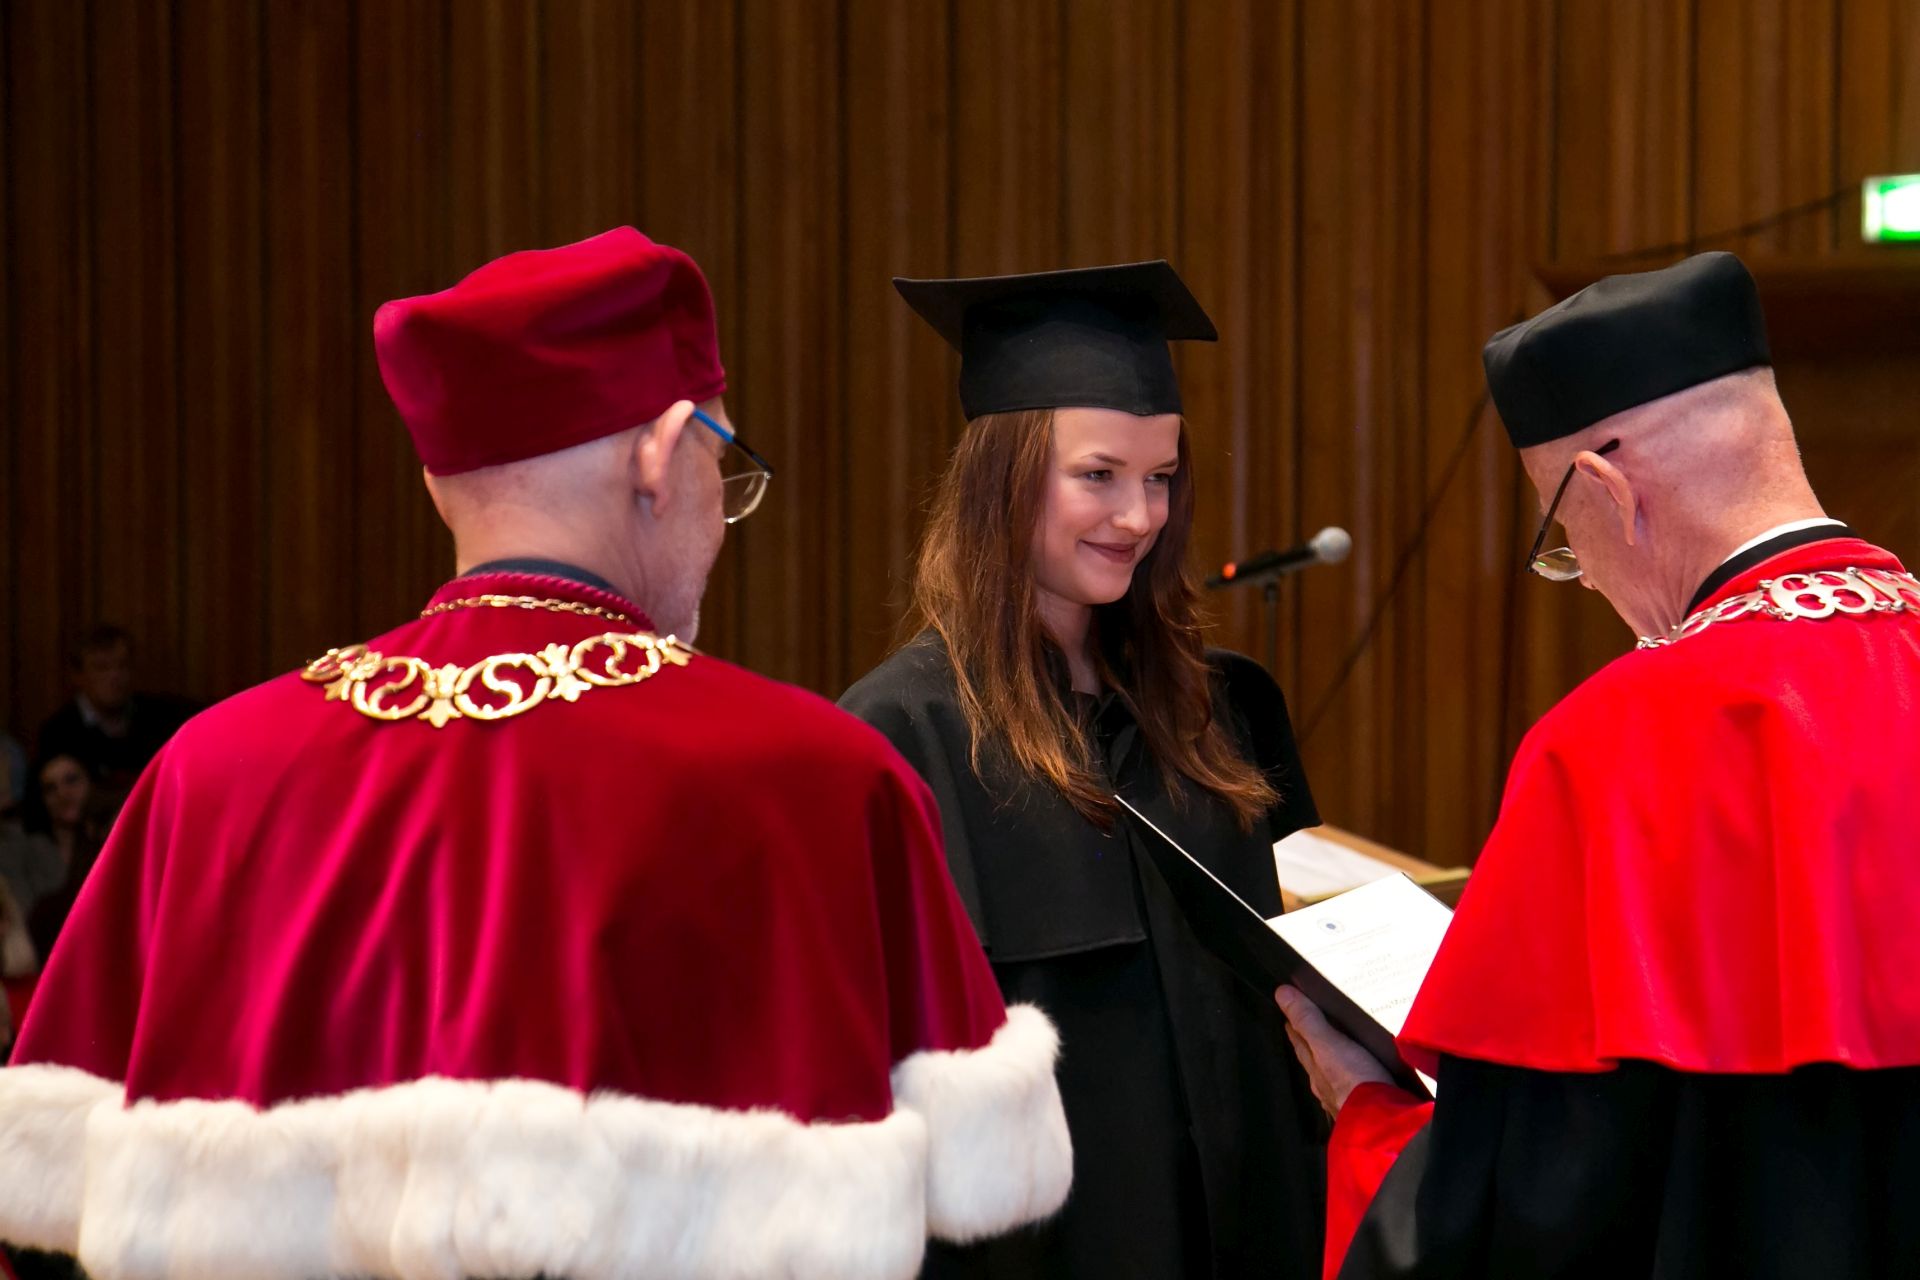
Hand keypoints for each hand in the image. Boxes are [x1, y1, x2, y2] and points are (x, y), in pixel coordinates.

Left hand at [1275, 985, 1391, 1115]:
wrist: (1383, 1125)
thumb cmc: (1354, 1083)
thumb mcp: (1329, 1045)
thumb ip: (1308, 1021)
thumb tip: (1281, 994)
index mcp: (1316, 1068)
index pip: (1300, 1043)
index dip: (1295, 1027)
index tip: (1289, 1015)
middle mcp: (1326, 1086)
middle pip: (1315, 1061)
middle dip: (1313, 1046)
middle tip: (1312, 1030)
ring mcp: (1345, 1099)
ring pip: (1334, 1077)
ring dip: (1335, 1064)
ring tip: (1340, 1053)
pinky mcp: (1366, 1108)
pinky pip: (1356, 1090)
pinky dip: (1356, 1080)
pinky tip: (1364, 1080)